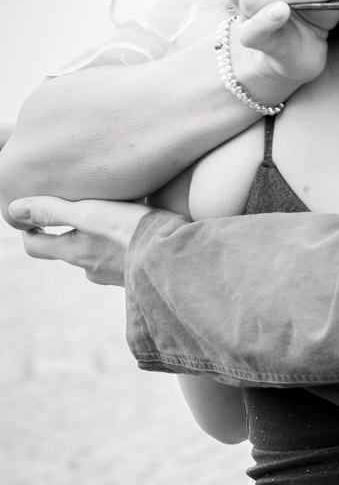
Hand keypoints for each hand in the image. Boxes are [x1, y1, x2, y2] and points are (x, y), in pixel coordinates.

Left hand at [7, 196, 151, 286]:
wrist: (177, 259)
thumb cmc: (132, 232)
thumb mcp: (89, 214)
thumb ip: (53, 210)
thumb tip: (14, 209)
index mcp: (74, 253)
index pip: (36, 246)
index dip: (29, 229)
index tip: (33, 216)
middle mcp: (91, 269)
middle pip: (69, 249)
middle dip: (71, 231)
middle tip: (83, 209)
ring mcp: (115, 276)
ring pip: (98, 254)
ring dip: (102, 238)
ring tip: (118, 217)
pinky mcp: (139, 275)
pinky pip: (124, 259)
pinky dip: (125, 246)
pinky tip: (141, 232)